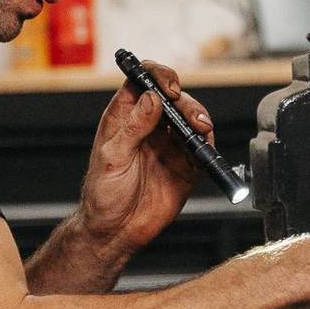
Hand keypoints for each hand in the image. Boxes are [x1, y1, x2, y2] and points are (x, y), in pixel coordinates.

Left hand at [72, 62, 211, 256]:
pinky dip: (207, 146)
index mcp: (125, 118)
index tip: (168, 87)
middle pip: (174, 99)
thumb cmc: (103, 195)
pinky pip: (202, 150)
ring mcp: (169, 146)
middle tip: (191, 117)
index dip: (157, 76)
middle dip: (186, 102)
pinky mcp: (185, 166)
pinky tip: (204, 150)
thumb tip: (152, 98)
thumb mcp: (111, 157)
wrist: (115, 231)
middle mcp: (149, 127)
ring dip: (200, 120)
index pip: (143, 82)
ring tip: (201, 130)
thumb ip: (133, 127)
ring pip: (191, 120)